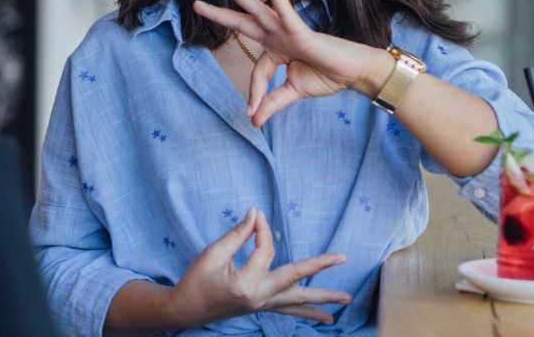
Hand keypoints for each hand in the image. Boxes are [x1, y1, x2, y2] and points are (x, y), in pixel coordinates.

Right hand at [168, 208, 350, 325]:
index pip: (264, 250)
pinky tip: (327, 319)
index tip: (255, 216)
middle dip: (320, 268)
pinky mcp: (263, 307)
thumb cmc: (195, 280)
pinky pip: (290, 310)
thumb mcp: (212, 254)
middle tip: (343, 258)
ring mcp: (262, 305)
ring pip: (298, 302)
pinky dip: (309, 313)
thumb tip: (256, 214)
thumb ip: (237, 235)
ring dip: (324, 301)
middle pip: (295, 280)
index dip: (261, 230)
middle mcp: (258, 298)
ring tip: (348, 301)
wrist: (185, 310)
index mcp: (245, 285)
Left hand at [193, 0, 383, 124]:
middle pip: (244, 24)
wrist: (352, 74)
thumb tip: (254, 122)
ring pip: (259, 11)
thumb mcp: (293, 92)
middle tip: (196, 5)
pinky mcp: (301, 30)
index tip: (253, 112)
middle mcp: (278, 37)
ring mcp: (288, 31)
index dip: (254, 93)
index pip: (256, 71)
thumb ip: (272, 102)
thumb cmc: (327, 76)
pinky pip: (286, 11)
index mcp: (277, 51)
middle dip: (220, 16)